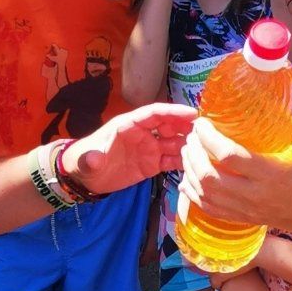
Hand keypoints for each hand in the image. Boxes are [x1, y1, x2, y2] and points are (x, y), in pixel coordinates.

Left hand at [63, 102, 197, 193]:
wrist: (84, 178)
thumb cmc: (84, 162)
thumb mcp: (86, 161)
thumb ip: (91, 160)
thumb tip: (94, 159)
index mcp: (128, 125)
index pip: (154, 113)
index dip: (173, 112)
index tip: (192, 113)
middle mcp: (142, 134)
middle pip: (169, 125)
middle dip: (187, 126)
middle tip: (207, 132)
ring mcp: (149, 148)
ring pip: (174, 142)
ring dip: (189, 144)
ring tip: (207, 149)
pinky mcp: (152, 164)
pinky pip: (171, 160)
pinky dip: (183, 161)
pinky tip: (196, 165)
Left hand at [179, 111, 291, 248]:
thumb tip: (282, 81)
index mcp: (272, 173)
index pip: (228, 156)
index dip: (208, 138)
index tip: (201, 122)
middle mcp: (256, 195)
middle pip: (209, 177)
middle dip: (193, 154)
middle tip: (192, 137)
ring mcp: (250, 210)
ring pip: (206, 195)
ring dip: (190, 173)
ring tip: (188, 153)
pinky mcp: (248, 220)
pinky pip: (212, 211)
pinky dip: (195, 196)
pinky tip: (189, 183)